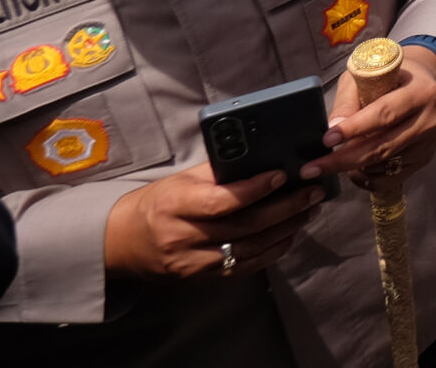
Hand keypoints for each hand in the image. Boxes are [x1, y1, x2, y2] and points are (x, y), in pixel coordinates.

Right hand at [105, 164, 324, 280]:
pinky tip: (290, 235)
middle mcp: (183, 237)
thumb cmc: (157, 203)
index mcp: (175, 205)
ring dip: (285, 229)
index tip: (283, 175)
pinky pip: (244, 268)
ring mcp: (192, 263)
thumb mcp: (181, 181)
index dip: (255, 189)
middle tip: (312, 192)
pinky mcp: (200, 278)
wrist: (122, 243)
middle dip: (285, 209)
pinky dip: (271, 252)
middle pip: (244, 226)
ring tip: (309, 210)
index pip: (220, 201)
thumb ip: (218, 172)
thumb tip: (262, 156)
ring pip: (249, 249)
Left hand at [313, 45, 435, 186]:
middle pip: (383, 146)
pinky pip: (391, 178)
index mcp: (419, 92)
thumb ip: (349, 100)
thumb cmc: (389, 75)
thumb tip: (332, 129)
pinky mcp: (425, 158)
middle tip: (311, 168)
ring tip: (333, 162)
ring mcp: (429, 142)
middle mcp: (429, 119)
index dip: (354, 128)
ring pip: (384, 165)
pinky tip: (355, 169)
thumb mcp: (367, 75)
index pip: (384, 113)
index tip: (326, 139)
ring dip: (353, 168)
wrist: (423, 80)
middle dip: (343, 160)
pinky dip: (368, 178)